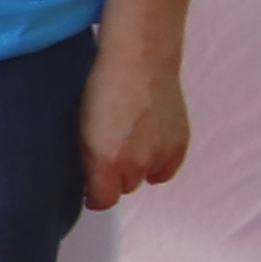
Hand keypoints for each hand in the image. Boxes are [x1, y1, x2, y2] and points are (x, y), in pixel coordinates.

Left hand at [81, 35, 193, 209]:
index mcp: (106, 160)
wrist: (140, 59)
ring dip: (138, 167)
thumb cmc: (102, 87)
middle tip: (110, 150)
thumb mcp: (80, 128)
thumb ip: (88, 162)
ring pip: (145, 178)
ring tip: (131, 140)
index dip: (94, 196)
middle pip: (124, 187)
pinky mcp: (180, 145)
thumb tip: (91, 184)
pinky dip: (158, 162)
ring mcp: (161, 155)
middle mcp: (136, 163)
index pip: (103, 201)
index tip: (90, 187)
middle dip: (115, 175)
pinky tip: (150, 142)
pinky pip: (166, 170)